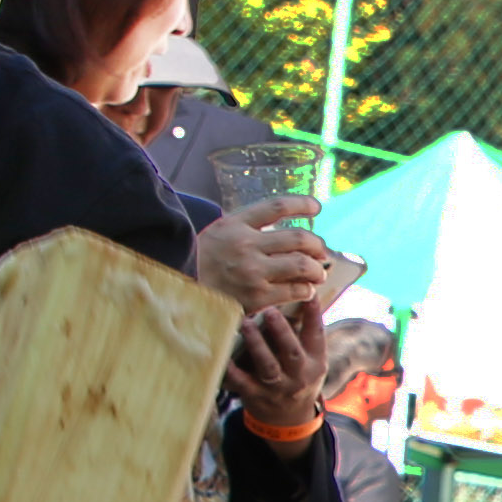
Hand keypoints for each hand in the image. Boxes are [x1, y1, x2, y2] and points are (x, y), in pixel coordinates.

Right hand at [192, 199, 333, 320]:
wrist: (181, 296)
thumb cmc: (200, 264)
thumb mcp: (216, 234)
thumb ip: (244, 228)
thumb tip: (280, 228)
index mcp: (235, 224)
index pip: (277, 206)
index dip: (302, 204)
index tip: (317, 207)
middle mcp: (246, 245)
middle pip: (298, 238)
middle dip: (317, 245)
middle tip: (321, 252)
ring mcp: (252, 272)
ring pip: (302, 265)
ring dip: (317, 269)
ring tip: (318, 273)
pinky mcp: (257, 297)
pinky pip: (294, 291)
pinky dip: (306, 290)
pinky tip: (305, 290)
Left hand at [222, 301, 322, 422]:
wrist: (289, 419)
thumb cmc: (298, 378)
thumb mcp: (311, 360)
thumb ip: (304, 334)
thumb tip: (300, 296)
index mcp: (315, 362)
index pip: (316, 336)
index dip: (313, 315)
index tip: (309, 295)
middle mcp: (298, 376)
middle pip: (292, 353)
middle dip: (281, 331)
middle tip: (270, 310)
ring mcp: (277, 388)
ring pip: (268, 367)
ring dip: (257, 345)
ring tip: (247, 324)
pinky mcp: (256, 396)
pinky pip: (243, 383)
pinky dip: (233, 371)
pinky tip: (225, 358)